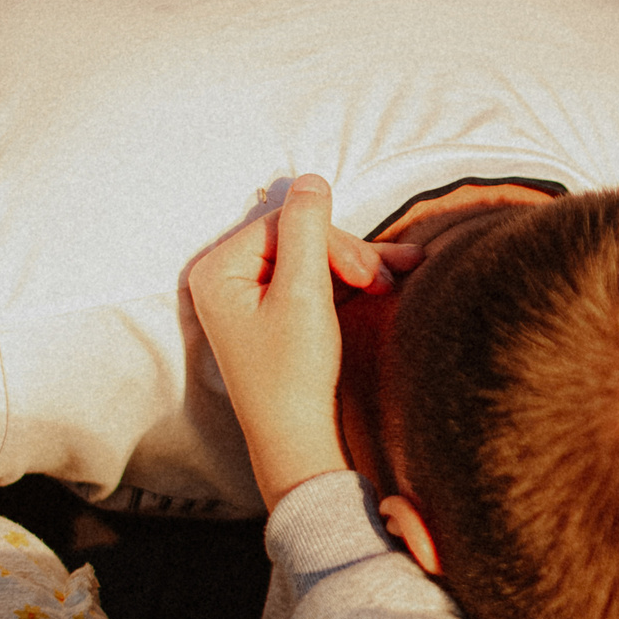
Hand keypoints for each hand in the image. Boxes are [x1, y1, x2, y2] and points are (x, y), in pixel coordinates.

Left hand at [189, 176, 422, 507]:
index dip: (332, 241)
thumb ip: (306, 229)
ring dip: (357, 266)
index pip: (284, 224)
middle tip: (387, 281)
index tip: (368, 274)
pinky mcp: (272, 315)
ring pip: (311, 260)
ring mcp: (248, 298)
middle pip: (298, 240)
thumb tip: (310, 178)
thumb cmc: (293, 372)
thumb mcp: (303, 292)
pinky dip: (346, 283)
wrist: (296, 439)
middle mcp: (226, 279)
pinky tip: (385, 283)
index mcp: (218, 270)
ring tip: (400, 277)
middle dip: (348, 256)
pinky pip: (311, 282)